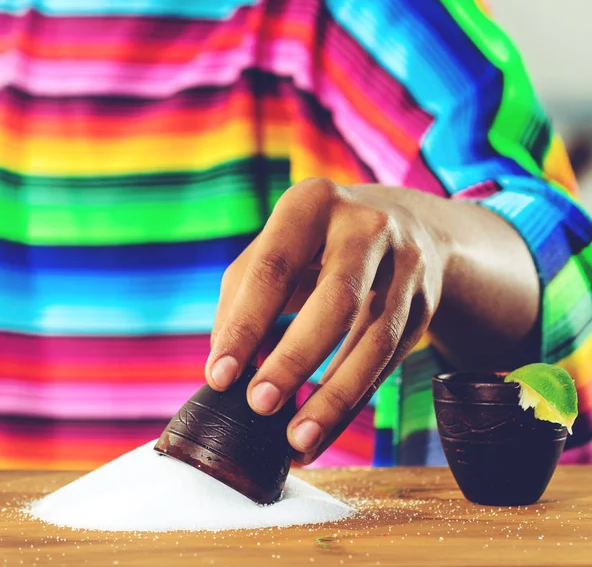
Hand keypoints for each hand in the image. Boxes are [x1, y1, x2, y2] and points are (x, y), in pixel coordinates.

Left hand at [205, 178, 450, 463]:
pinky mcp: (423, 303)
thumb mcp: (274, 249)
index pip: (274, 268)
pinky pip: (389, 360)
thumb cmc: (316, 242)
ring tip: (297, 440)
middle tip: (260, 405)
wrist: (402, 223)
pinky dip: (354, 400)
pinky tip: (322, 428)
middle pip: (337, 300)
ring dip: (335, 397)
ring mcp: (405, 264)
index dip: (245, 326)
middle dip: (296, 359)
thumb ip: (242, 301)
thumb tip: (226, 371)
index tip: (219, 379)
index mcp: (313, 204)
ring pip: (376, 339)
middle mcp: (367, 226)